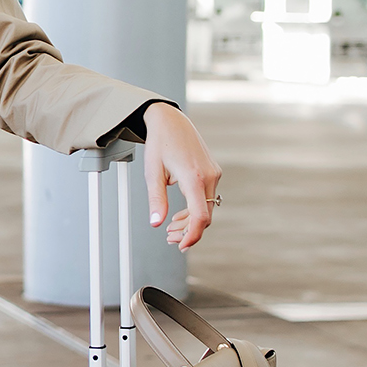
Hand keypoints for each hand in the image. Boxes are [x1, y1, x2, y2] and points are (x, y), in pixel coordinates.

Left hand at [143, 103, 221, 250]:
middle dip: (187, 231)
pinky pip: (206, 198)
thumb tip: (156, 223)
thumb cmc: (160, 143)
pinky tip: (178, 215)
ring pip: (207, 209)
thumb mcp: (153, 173)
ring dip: (190, 222)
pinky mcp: (212, 173)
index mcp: (194, 177)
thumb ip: (156, 200)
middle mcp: (210, 176)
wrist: (171, 121)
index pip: (200, 216)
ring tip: (170, 229)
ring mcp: (213, 174)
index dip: (192, 235)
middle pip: (205, 216)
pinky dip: (194, 210)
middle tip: (169, 239)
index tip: (181, 246)